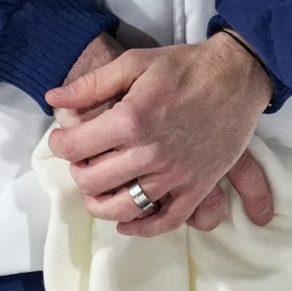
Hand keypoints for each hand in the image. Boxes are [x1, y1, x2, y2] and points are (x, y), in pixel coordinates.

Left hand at [46, 32, 269, 238]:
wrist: (238, 75)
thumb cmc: (184, 67)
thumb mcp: (134, 62)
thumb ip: (91, 84)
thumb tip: (53, 97)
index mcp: (131, 120)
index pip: (74, 148)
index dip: (59, 144)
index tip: (62, 139)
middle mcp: (151, 152)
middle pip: (93, 181)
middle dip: (79, 170)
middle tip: (84, 159)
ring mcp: (176, 174)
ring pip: (123, 207)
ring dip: (101, 203)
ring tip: (98, 190)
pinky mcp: (198, 186)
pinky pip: (167, 221)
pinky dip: (143, 228)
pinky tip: (127, 222)